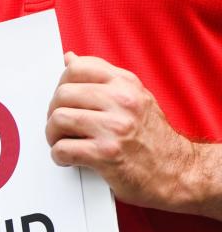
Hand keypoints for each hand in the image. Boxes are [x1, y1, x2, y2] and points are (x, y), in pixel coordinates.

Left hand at [46, 53, 204, 213]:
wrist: (178, 172)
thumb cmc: (152, 138)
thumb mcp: (134, 98)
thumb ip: (102, 79)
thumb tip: (69, 59)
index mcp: (126, 85)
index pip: (77, 67)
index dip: (62, 85)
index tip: (66, 101)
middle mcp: (122, 102)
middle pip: (62, 94)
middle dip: (54, 113)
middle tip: (61, 127)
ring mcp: (115, 128)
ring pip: (58, 119)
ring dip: (53, 136)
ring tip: (64, 142)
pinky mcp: (106, 155)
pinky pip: (62, 150)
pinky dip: (59, 157)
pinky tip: (70, 159)